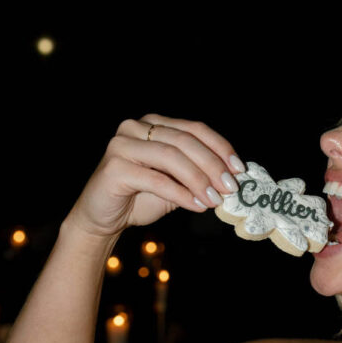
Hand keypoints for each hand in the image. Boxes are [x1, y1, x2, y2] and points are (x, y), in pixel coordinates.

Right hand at [65, 115, 242, 236]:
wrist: (102, 218)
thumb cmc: (139, 198)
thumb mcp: (176, 184)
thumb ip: (197, 176)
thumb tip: (231, 179)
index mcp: (154, 124)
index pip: (194, 128)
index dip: (220, 147)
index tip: (239, 169)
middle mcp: (136, 127)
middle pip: (185, 141)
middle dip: (213, 165)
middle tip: (231, 188)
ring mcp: (123, 144)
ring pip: (171, 157)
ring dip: (199, 180)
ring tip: (215, 200)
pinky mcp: (114, 167)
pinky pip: (156, 179)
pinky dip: (181, 193)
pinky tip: (197, 205)